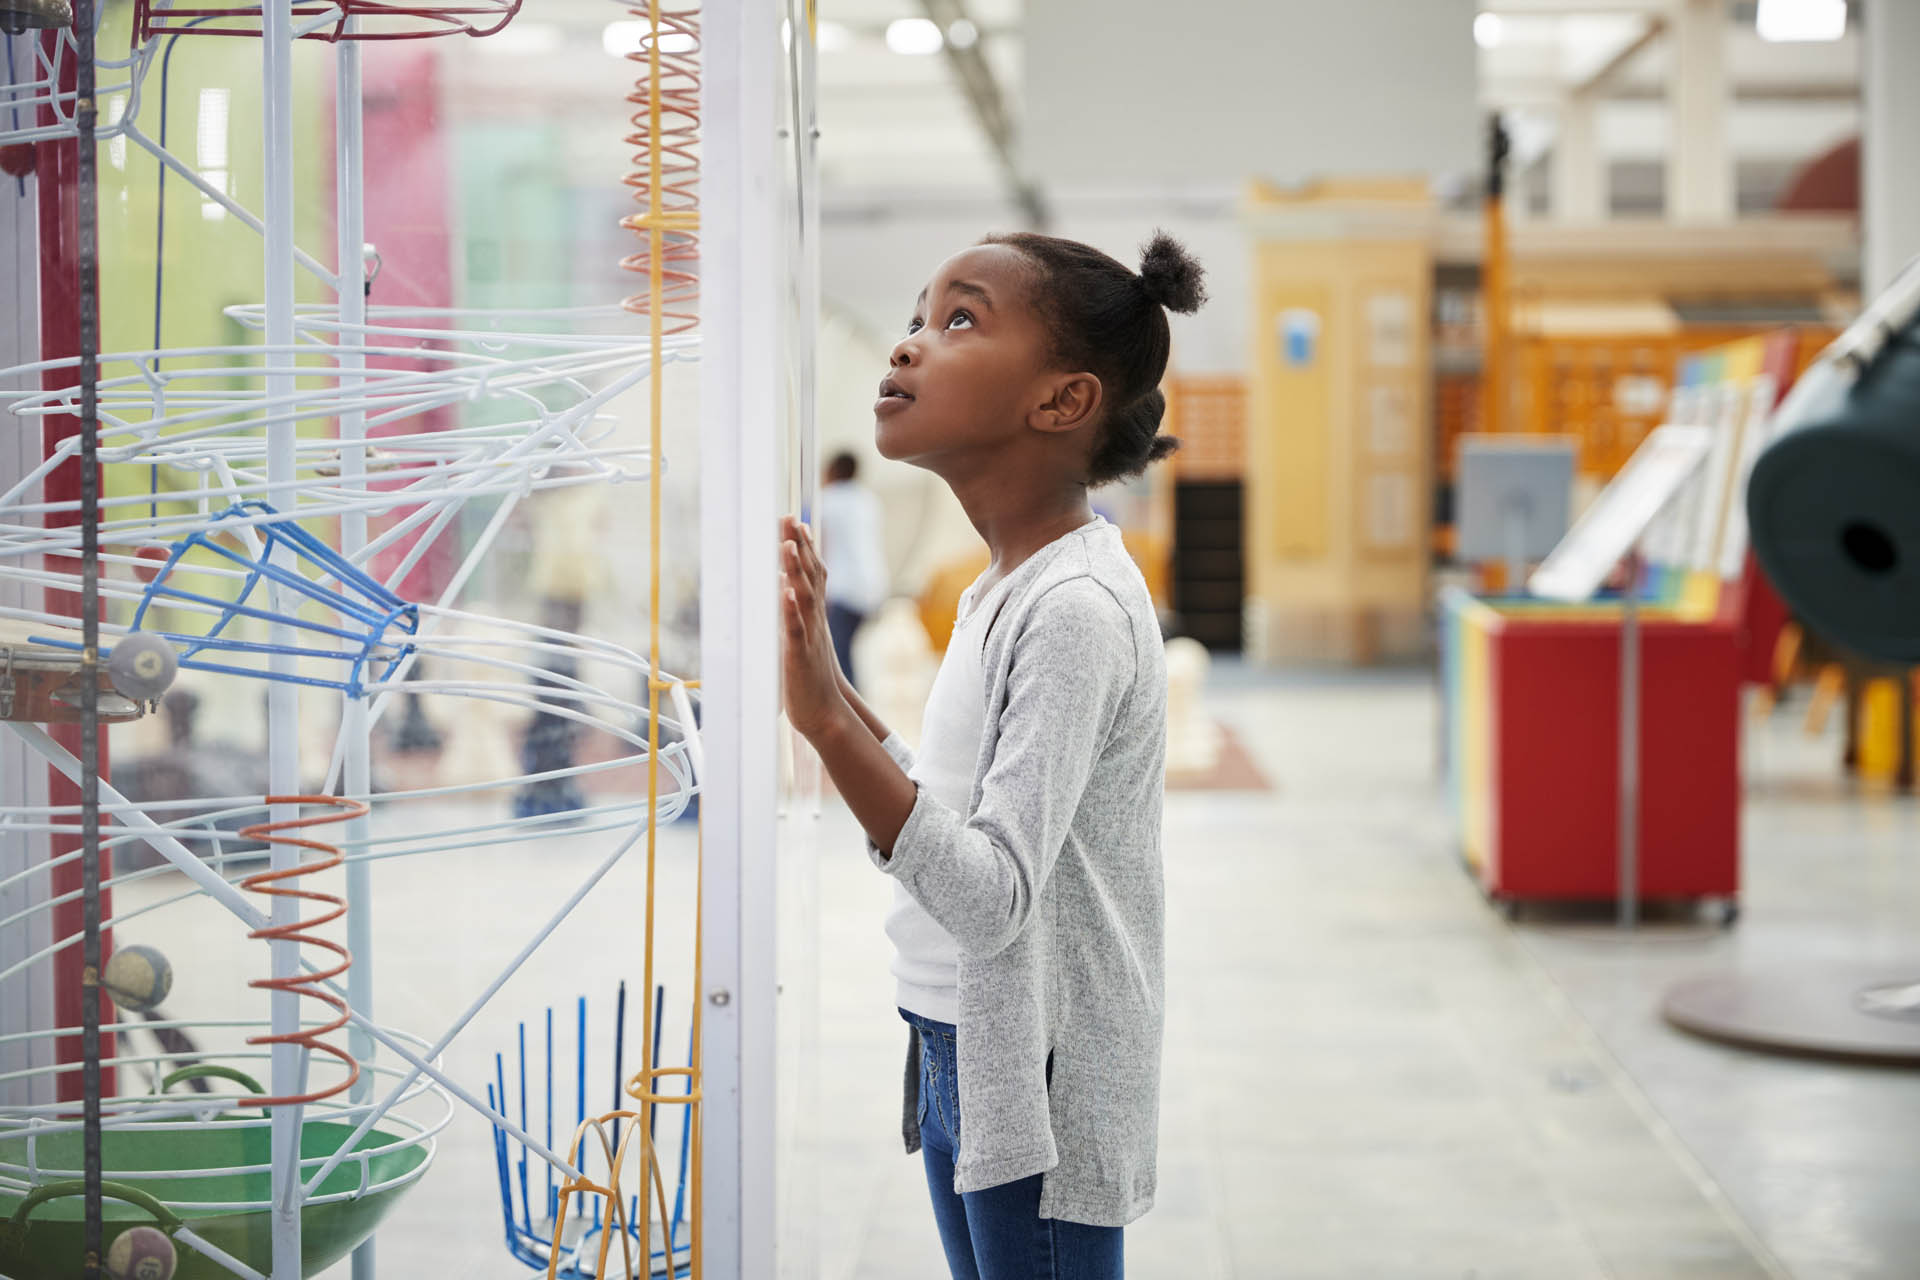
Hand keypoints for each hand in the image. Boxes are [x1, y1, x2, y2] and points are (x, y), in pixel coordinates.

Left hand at [780, 515, 847, 739]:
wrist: (825, 713)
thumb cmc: (810, 677)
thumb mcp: (802, 639)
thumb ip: (795, 615)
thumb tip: (783, 587)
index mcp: (814, 617)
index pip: (813, 575)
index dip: (806, 548)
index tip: (796, 522)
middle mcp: (814, 621)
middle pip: (810, 578)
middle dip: (800, 547)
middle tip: (791, 518)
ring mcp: (808, 637)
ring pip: (804, 598)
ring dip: (797, 571)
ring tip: (788, 545)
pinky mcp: (799, 656)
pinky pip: (796, 631)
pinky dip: (791, 611)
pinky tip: (786, 592)